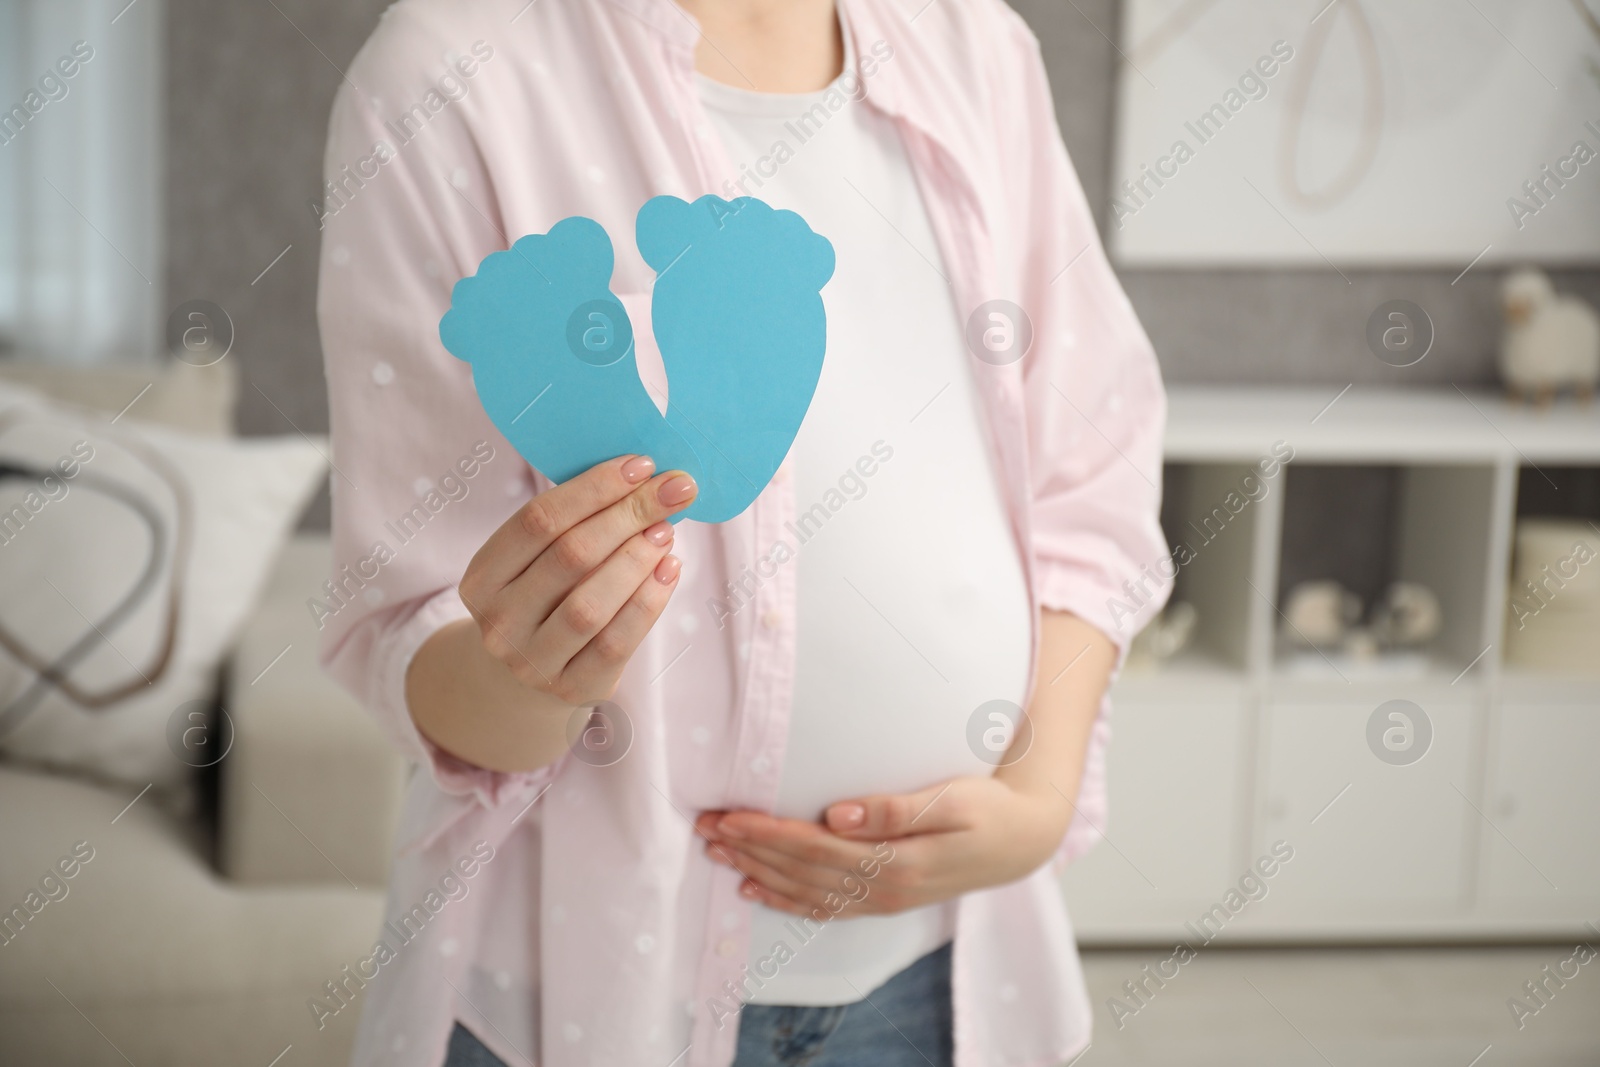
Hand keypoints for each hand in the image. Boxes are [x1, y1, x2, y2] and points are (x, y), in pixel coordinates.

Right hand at [457, 454, 696, 708]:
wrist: (522, 680)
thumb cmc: (541, 599)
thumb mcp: (533, 563)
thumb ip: (572, 524)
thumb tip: (643, 477)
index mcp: (482, 577)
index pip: (538, 520)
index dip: (594, 488)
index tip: (641, 465)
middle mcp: (500, 621)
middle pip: (570, 556)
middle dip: (629, 515)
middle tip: (672, 490)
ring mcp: (532, 660)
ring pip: (590, 604)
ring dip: (637, 560)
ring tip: (666, 530)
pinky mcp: (571, 687)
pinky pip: (616, 643)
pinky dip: (648, 602)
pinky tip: (669, 570)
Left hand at [694, 775, 1071, 917]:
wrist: (1024, 839)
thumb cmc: (989, 809)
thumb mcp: (952, 799)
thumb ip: (894, 809)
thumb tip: (838, 813)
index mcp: (896, 862)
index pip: (814, 848)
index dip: (767, 834)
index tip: (729, 817)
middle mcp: (883, 889)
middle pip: (801, 872)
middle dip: (750, 851)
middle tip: (705, 830)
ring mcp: (883, 900)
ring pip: (805, 891)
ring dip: (758, 873)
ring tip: (717, 854)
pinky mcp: (885, 899)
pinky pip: (824, 908)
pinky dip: (786, 901)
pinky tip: (755, 892)